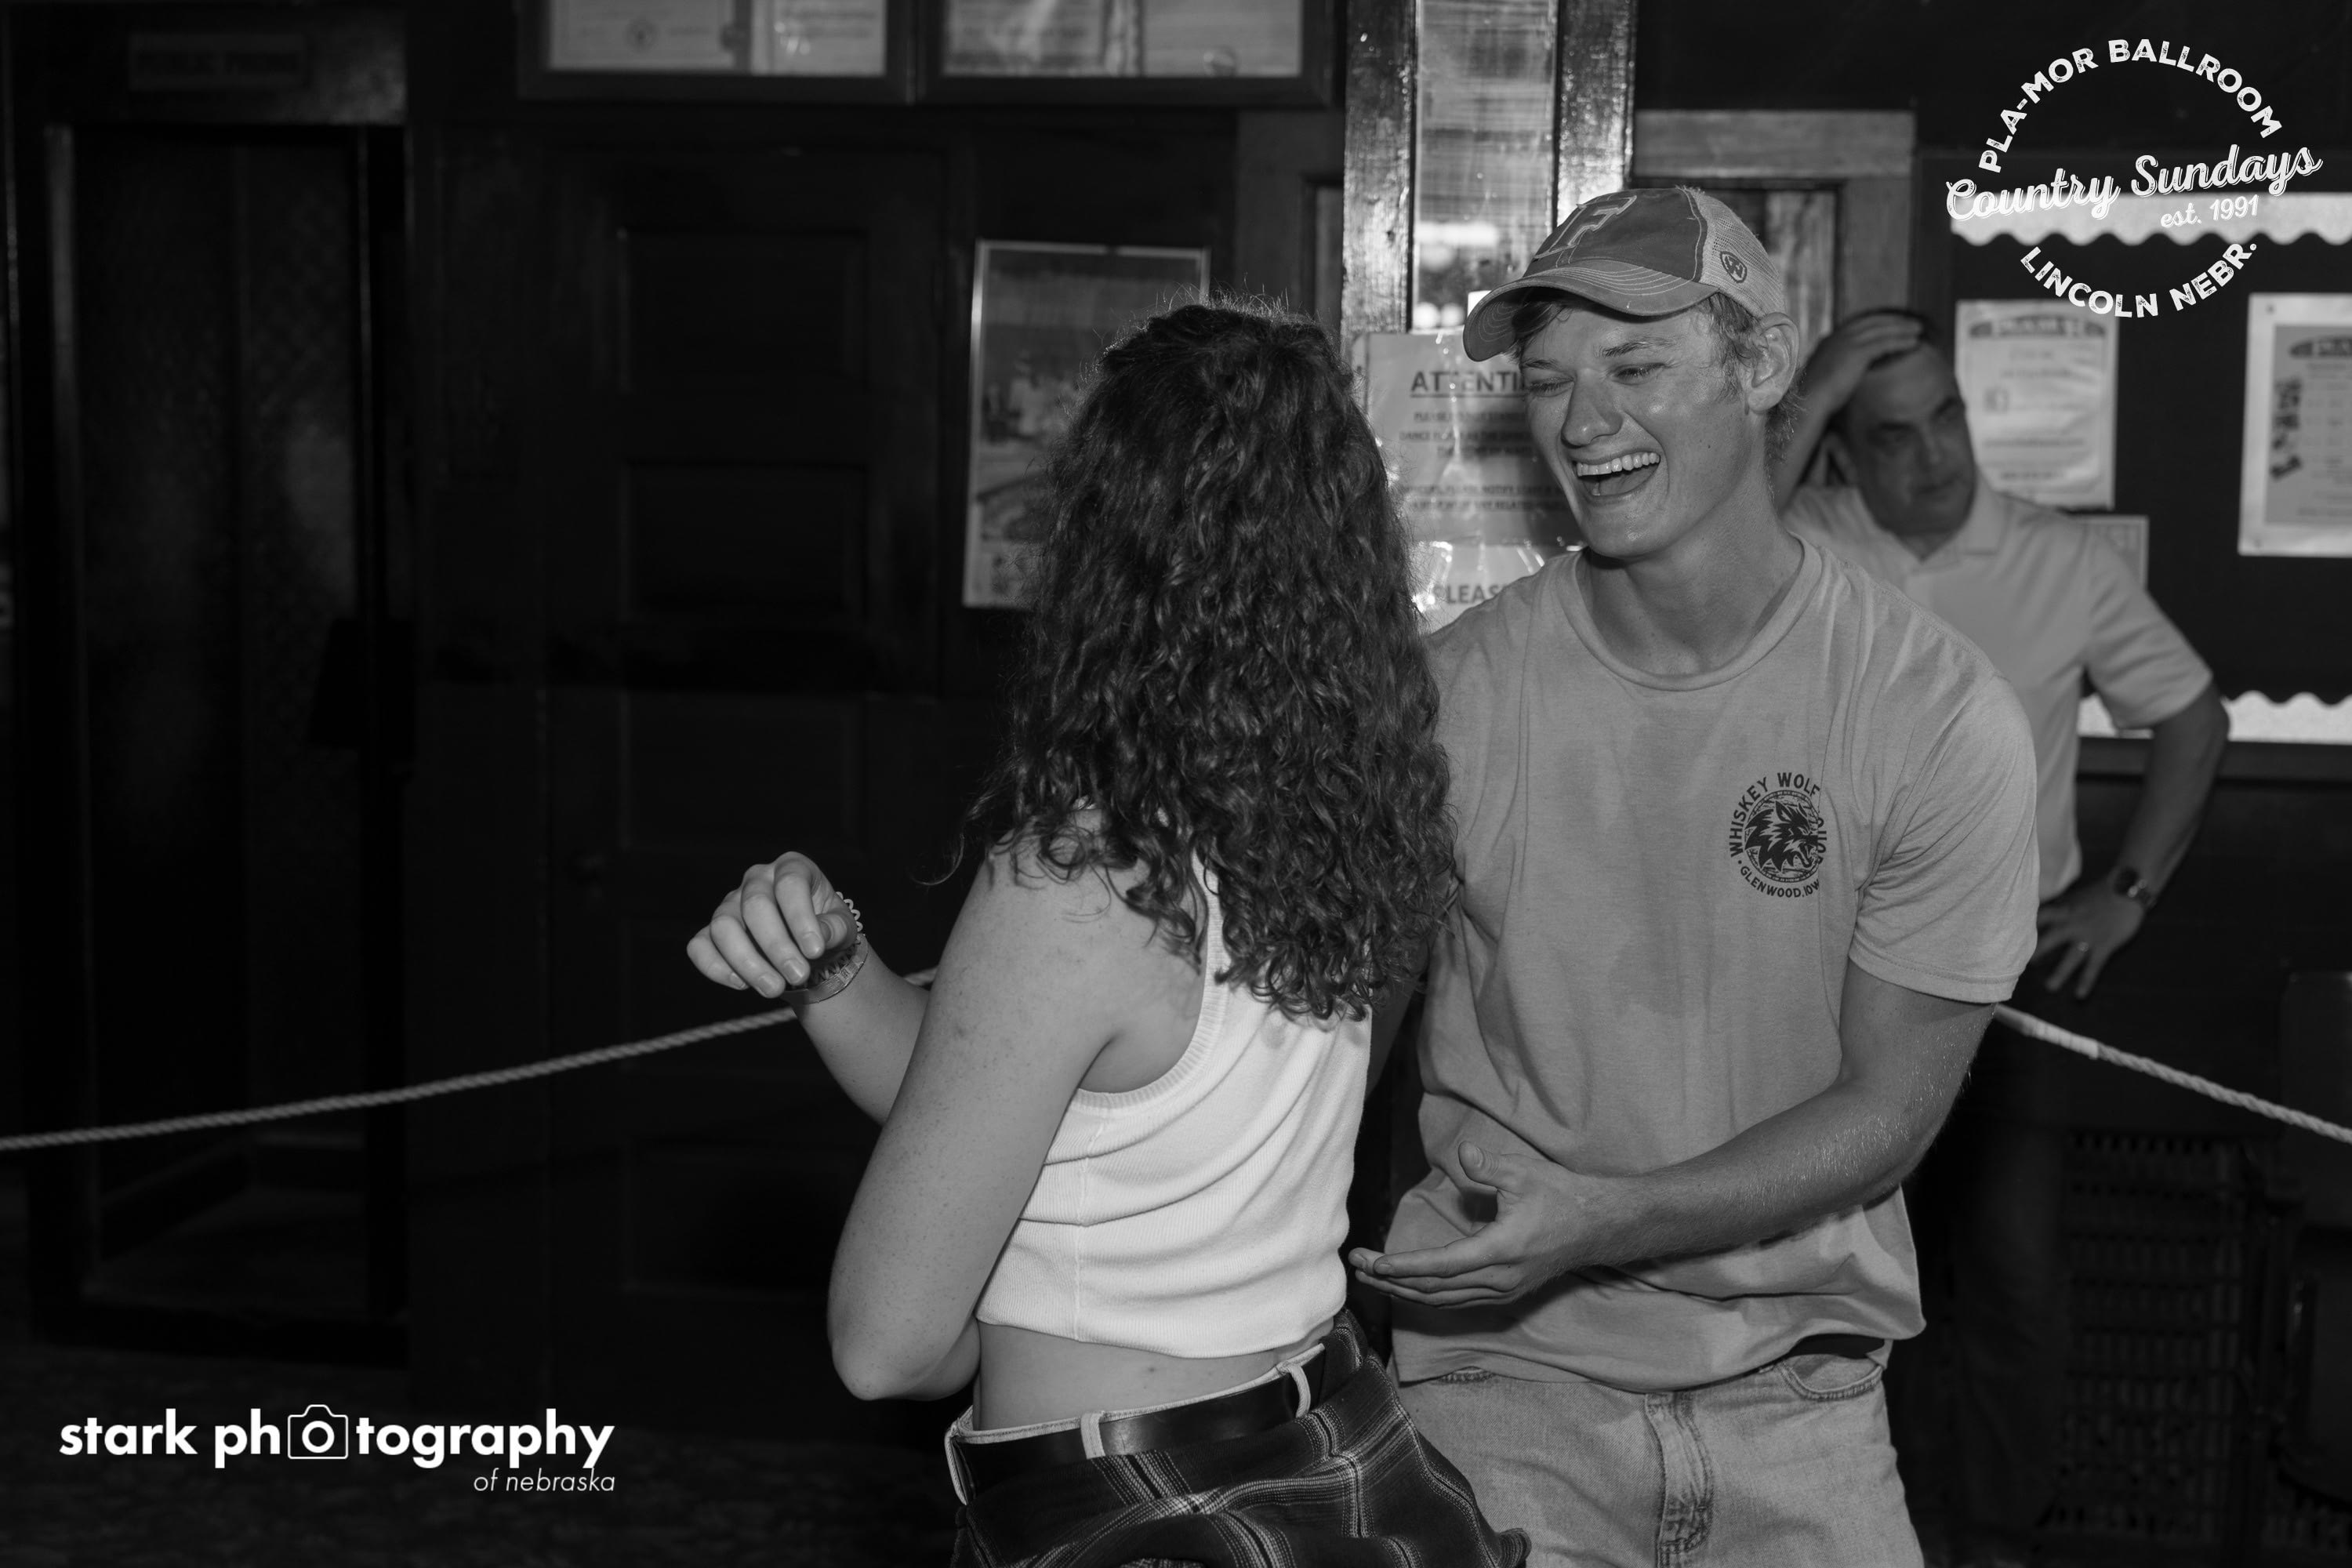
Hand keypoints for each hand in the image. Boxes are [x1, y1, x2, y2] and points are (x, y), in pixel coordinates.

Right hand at [687, 852, 858, 998]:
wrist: (808, 950)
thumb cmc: (826, 929)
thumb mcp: (842, 927)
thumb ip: (834, 929)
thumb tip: (818, 939)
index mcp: (791, 867)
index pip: (790, 884)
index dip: (801, 918)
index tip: (815, 951)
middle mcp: (757, 879)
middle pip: (755, 905)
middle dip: (777, 945)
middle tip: (798, 975)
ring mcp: (730, 903)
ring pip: (723, 925)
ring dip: (747, 961)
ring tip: (774, 988)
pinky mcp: (711, 932)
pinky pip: (699, 946)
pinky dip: (716, 967)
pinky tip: (742, 985)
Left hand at [1346, 1143, 1620, 1308]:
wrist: (1598, 1226)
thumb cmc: (1560, 1195)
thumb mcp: (1524, 1172)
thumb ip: (1488, 1166)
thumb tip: (1461, 1153)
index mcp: (1501, 1251)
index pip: (1442, 1265)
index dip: (1405, 1266)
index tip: (1374, 1262)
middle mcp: (1499, 1279)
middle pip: (1434, 1288)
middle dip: (1392, 1279)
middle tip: (1357, 1266)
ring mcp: (1503, 1291)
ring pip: (1444, 1299)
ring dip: (1405, 1290)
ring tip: (1372, 1277)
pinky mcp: (1506, 1293)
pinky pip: (1458, 1300)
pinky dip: (1428, 1295)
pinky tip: (1408, 1286)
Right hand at [1800, 313, 1926, 417]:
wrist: (1809, 401)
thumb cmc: (1815, 397)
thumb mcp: (1824, 377)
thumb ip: (1834, 368)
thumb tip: (1841, 373)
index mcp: (1830, 340)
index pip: (1859, 324)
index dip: (1878, 323)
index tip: (1893, 325)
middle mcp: (1839, 337)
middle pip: (1873, 322)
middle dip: (1894, 321)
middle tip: (1912, 324)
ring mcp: (1848, 343)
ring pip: (1882, 330)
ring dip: (1902, 328)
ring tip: (1918, 330)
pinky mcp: (1857, 353)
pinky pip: (1885, 343)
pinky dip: (1901, 342)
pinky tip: (1914, 343)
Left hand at [2032, 880, 2145, 998]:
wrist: (2127, 888)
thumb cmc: (2099, 894)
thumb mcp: (2073, 898)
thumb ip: (2057, 909)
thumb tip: (2035, 914)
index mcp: (2062, 910)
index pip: (2037, 920)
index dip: (2023, 929)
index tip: (2009, 940)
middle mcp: (2072, 923)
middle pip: (2049, 940)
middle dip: (2036, 953)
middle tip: (2022, 967)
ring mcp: (2088, 935)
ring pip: (2071, 957)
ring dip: (2060, 973)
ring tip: (2050, 987)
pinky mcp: (2105, 945)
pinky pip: (2093, 966)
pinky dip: (2087, 981)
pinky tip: (2080, 995)